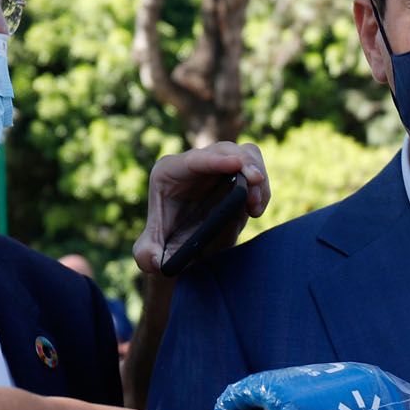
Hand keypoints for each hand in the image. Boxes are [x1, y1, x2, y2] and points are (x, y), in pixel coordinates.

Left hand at [132, 142, 270, 274]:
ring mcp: (217, 167)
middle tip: (257, 182)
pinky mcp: (236, 175)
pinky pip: (256, 169)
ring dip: (257, 175)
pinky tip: (256, 210)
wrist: (185, 248)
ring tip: (255, 206)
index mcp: (168, 173)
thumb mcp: (150, 253)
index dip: (216, 161)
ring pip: (245, 153)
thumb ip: (147, 255)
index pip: (194, 160)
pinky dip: (262, 188)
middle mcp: (192, 164)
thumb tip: (153, 259)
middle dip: (244, 163)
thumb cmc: (166, 246)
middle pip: (224, 149)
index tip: (237, 165)